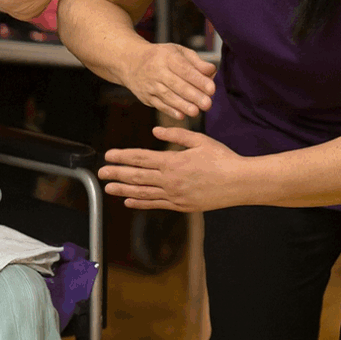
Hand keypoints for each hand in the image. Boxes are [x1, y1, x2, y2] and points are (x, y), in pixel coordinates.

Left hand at [98, 126, 244, 211]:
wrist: (240, 183)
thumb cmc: (222, 158)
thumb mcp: (200, 140)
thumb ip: (176, 136)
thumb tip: (155, 133)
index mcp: (173, 162)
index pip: (141, 158)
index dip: (123, 157)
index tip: (109, 155)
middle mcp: (170, 180)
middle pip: (137, 176)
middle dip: (117, 174)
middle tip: (100, 172)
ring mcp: (175, 195)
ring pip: (143, 193)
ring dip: (123, 190)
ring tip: (108, 188)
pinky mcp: (181, 206)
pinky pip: (156, 205)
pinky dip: (140, 203)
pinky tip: (129, 201)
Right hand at [125, 41, 216, 119]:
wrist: (130, 62)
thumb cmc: (161, 56)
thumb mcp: (177, 51)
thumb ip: (196, 62)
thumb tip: (212, 71)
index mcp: (167, 57)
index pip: (185, 69)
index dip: (198, 80)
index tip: (212, 88)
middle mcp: (157, 71)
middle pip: (177, 84)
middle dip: (193, 95)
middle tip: (208, 104)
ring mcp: (150, 85)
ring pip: (167, 96)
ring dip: (182, 105)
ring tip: (196, 112)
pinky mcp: (146, 97)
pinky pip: (159, 105)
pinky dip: (170, 111)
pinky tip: (181, 115)